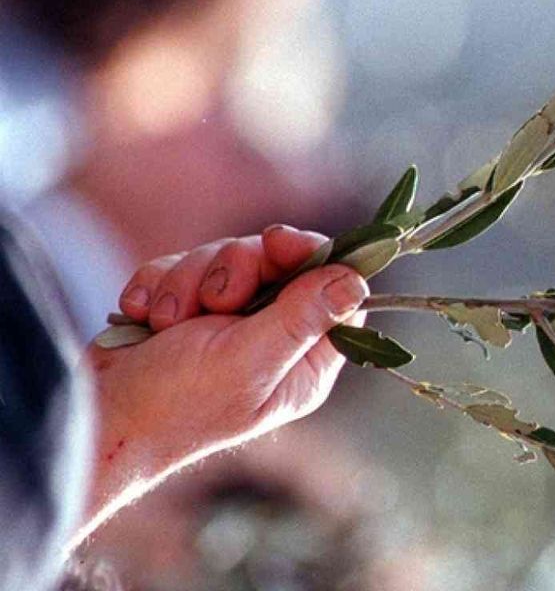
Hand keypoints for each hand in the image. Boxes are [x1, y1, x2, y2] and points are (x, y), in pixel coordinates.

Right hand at [77, 225, 365, 543]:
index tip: (280, 243)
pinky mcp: (184, 308)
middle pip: (280, 262)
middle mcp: (273, 338)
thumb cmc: (173, 405)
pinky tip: (144, 320)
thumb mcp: (247, 362)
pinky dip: (160, 287)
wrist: (94, 415)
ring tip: (168, 323)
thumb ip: (301, 318)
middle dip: (236, 270)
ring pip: (227, 258)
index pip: (335, 291)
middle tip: (215, 301)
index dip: (313, 257)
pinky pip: (182, 265)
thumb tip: (356, 282)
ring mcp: (227, 321)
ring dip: (189, 283)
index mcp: (303, 360)